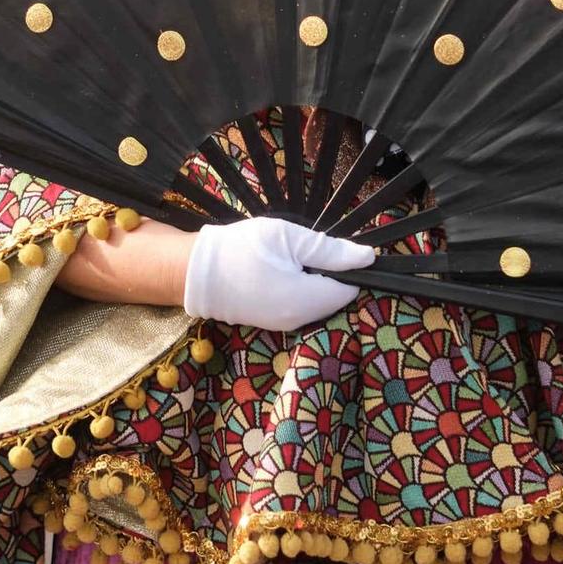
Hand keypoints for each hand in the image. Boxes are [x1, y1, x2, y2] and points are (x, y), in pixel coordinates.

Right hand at [182, 217, 374, 330]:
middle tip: (307, 247)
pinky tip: (281, 269)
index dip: (350, 266)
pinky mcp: (273, 322)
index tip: (334, 247)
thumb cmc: (241, 249)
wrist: (193, 272)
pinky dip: (299, 287)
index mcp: (308, 301)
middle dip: (331, 273)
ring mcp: (285, 325)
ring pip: (318, 301)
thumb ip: (330, 250)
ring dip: (314, 279)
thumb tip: (368, 258)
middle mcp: (300, 320)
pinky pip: (300, 305)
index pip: (351, 288)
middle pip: (336, 296)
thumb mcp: (288, 238)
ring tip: (291, 256)